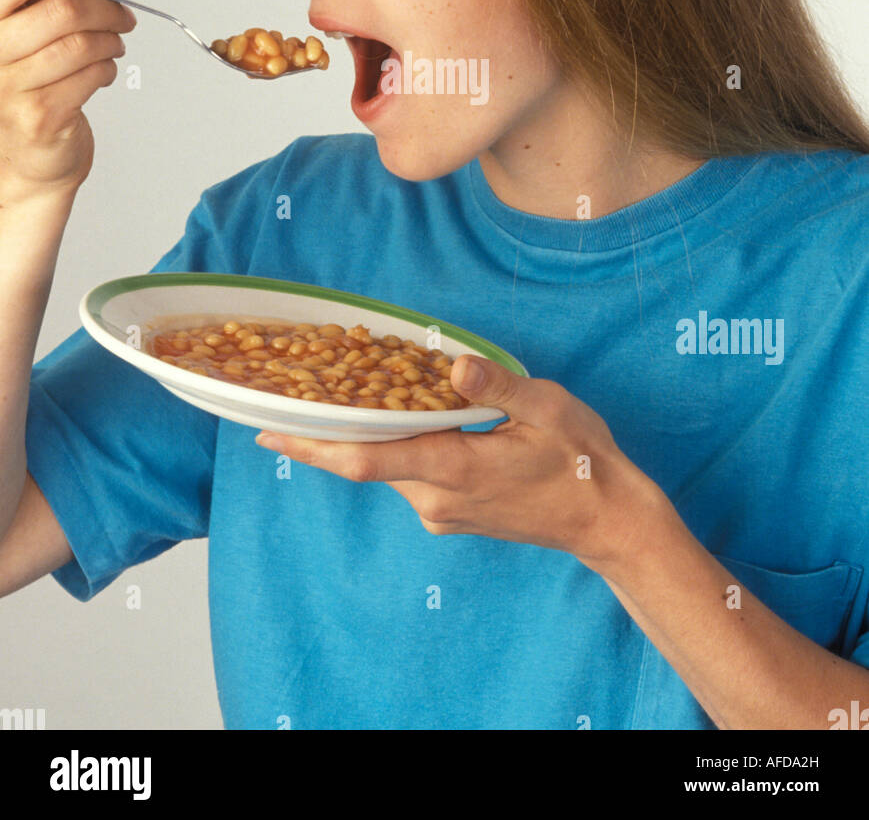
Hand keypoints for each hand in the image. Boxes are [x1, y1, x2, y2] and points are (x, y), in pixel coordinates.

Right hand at [0, 0, 135, 205]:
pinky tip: (104, 70)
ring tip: (116, 42)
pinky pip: (89, 77)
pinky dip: (107, 69)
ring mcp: (7, 88)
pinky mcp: (38, 117)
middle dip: (102, 8)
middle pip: (60, 10)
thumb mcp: (8, 18)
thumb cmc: (15, 80)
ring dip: (111, 40)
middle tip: (120, 14)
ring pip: (81, 45)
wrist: (19, 158)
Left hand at [256, 354, 666, 569]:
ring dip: (362, 434)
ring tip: (334, 394)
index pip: (367, 459)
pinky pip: (408, 473)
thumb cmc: (581, 460)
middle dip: (326, 431)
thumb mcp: (547, 409)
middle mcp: (436, 498)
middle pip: (366, 460)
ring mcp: (441, 511)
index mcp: (455, 469)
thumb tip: (454, 367)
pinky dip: (393, 446)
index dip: (313, 446)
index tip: (269, 432)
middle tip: (282, 400)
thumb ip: (497, 387)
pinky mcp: (450, 512)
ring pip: (387, 466)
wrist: (606, 520)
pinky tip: (393, 416)